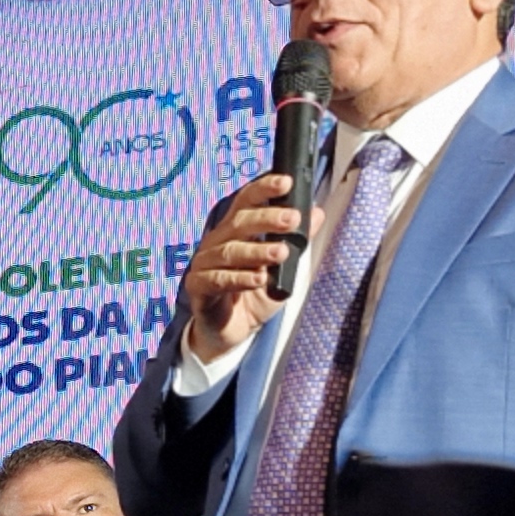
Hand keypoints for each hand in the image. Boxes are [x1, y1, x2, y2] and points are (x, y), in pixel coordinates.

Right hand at [175, 173, 307, 369]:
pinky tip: (259, 279)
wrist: (231, 333)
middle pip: (239, 222)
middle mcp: (217, 243)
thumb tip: (317, 213)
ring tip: (281, 253)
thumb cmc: (254, 297)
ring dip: (257, 250)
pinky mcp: (198, 288)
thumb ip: (298, 242)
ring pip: (229, 251)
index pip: (246, 202)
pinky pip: (217, 280)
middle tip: (292, 219)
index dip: (264, 189)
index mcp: (235, 231)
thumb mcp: (284, 269)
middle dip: (266, 218)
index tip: (286, 182)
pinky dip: (239, 278)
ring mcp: (204, 265)